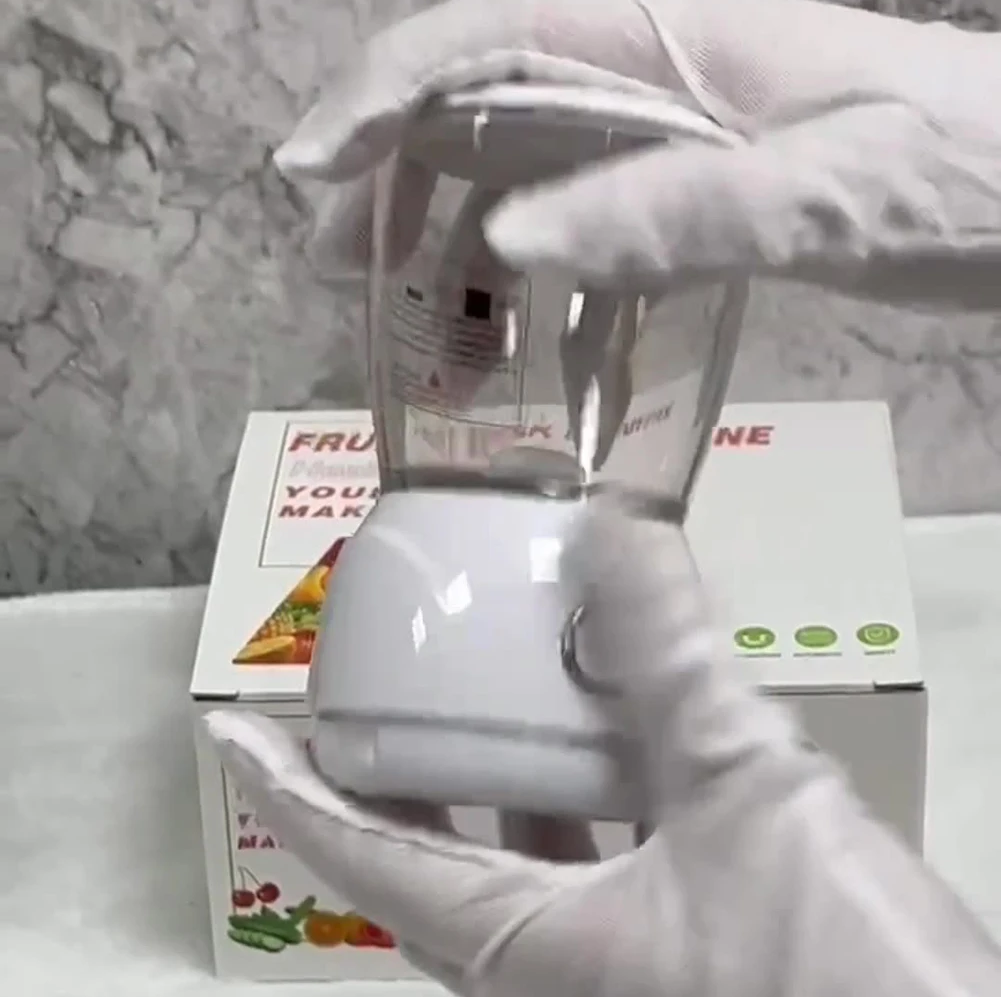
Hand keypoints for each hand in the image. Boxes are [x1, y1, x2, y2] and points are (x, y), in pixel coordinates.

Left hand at [206, 506, 1000, 996]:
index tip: (230, 729)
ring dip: (494, 772)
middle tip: (373, 686)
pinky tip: (616, 732)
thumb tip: (614, 530)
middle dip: (390, 770)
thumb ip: (673, 654)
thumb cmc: (831, 974)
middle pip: (422, 857)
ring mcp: (610, 967)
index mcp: (520, 951)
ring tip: (486, 686)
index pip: (357, 856)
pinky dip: (588, 786)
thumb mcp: (742, 791)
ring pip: (514, 855)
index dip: (285, 786)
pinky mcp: (677, 951)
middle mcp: (547, 971)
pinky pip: (596, 856)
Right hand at [275, 0, 1000, 310]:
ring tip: (411, 331)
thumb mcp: (819, 194)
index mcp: (666, 39)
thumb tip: (509, 244)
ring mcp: (659, 134)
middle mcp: (646, 74)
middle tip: (334, 268)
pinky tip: (506, 344)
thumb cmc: (953, 177)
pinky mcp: (680, 190)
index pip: (484, 38)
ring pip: (514, 172)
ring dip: (447, 243)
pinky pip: (572, 226)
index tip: (308, 168)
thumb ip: (670, 211)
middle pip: (476, 105)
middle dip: (390, 180)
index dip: (382, 96)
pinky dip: (524, 283)